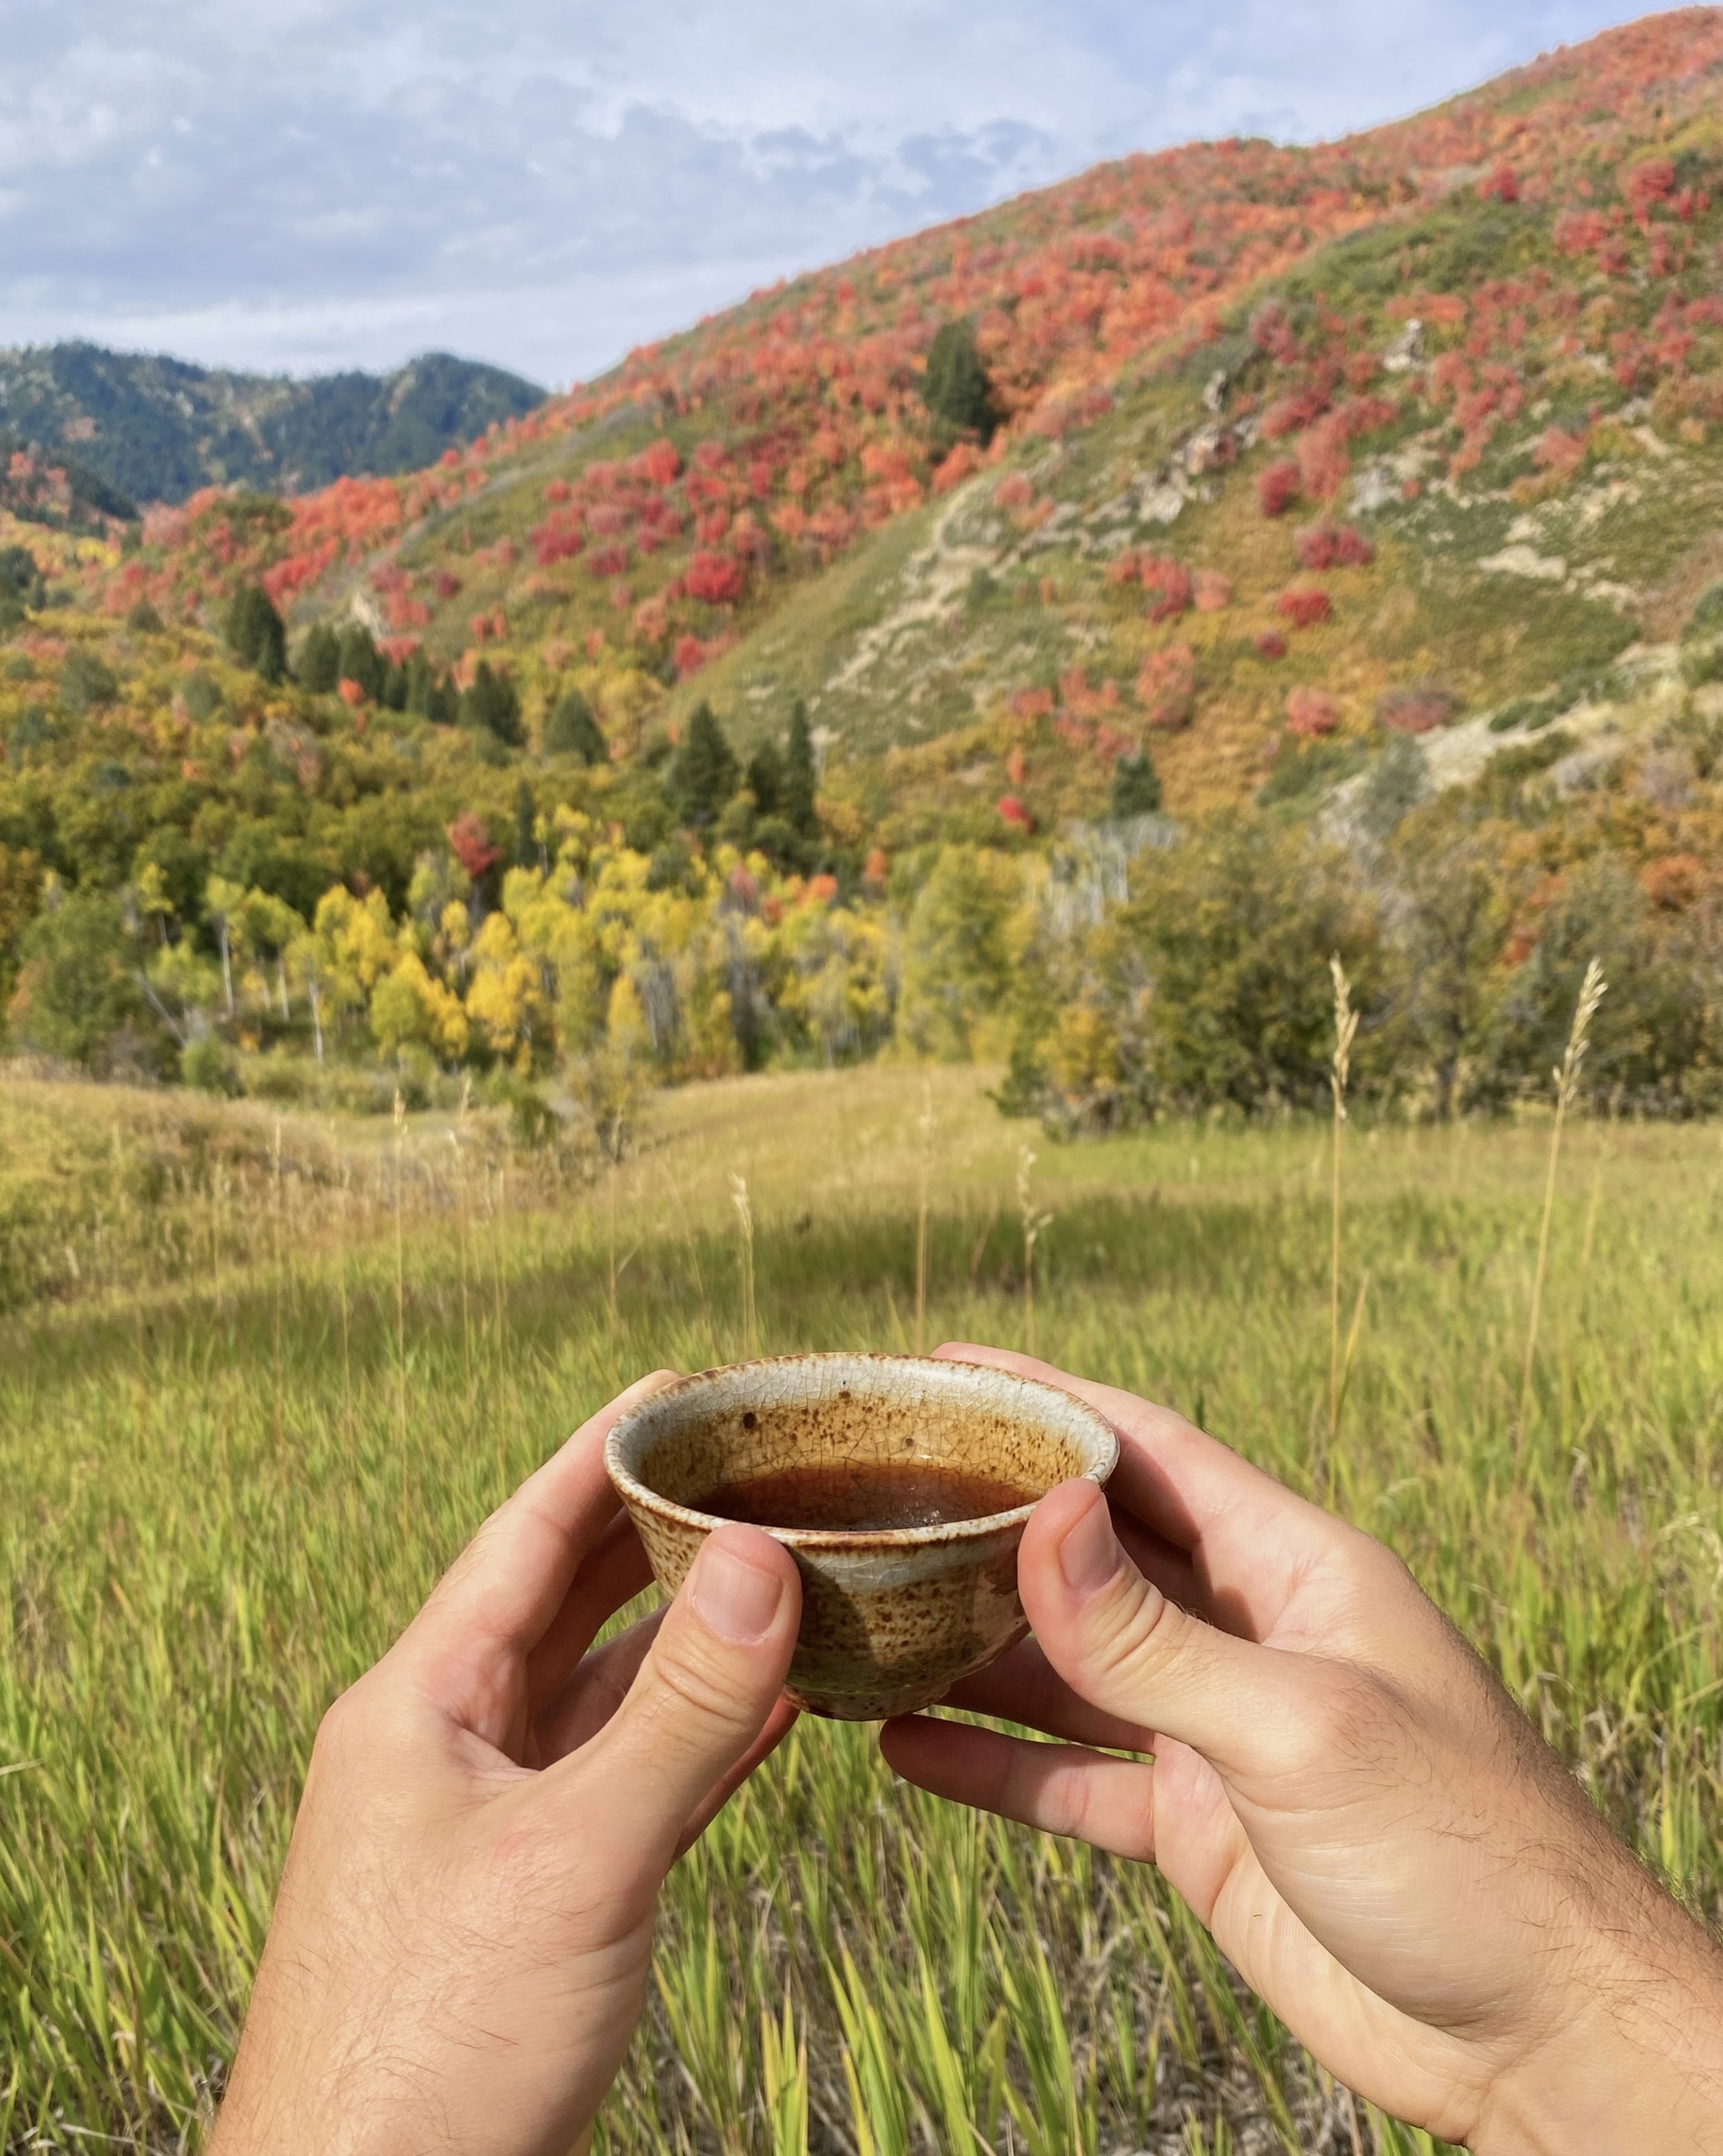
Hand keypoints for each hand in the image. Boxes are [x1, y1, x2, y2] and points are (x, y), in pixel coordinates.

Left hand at [210, 1371, 801, 2155]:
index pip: (525, 1536)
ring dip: (695, 1634)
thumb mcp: (571, 1858)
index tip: (682, 1388)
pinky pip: (632, 1781)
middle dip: (663, 1530)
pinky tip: (776, 1701)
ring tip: (789, 1563)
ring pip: (610, 1692)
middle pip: (572, 1600)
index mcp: (421, 1701)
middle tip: (758, 1462)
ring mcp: (494, 1820)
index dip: (603, 1452)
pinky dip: (701, 1735)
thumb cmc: (433, 2041)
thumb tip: (764, 1559)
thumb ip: (675, 1710)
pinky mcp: (537, 1893)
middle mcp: (452, 1742)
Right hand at [883, 1346, 1722, 2153]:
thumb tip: (1043, 1514)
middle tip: (870, 1495)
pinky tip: (904, 1750)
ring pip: (1067, 1668)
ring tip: (863, 1620)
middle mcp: (1246, 1632)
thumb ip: (1157, 1637)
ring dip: (972, 1648)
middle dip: (990, 1522)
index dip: (1051, 1403)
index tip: (946, 1369)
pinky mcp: (1194, 1827)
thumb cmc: (1458, 1849)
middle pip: (1094, 1554)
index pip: (1151, 1453)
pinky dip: (994, 1766)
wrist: (1532, 2031)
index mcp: (1293, 1568)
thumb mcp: (1299, 1727)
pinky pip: (1070, 1781)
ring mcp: (1215, 1731)